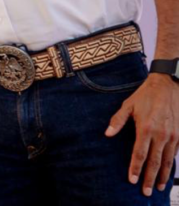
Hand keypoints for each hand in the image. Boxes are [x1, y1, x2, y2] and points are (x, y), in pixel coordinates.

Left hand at [105, 74, 178, 195]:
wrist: (168, 86)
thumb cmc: (145, 96)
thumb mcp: (128, 106)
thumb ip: (117, 121)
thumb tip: (107, 134)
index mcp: (146, 129)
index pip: (139, 154)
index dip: (135, 168)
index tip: (132, 180)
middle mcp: (161, 135)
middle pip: (154, 162)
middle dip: (149, 178)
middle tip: (145, 192)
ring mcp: (172, 136)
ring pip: (167, 161)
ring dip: (162, 175)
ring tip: (158, 187)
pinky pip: (175, 153)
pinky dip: (171, 165)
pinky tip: (167, 172)